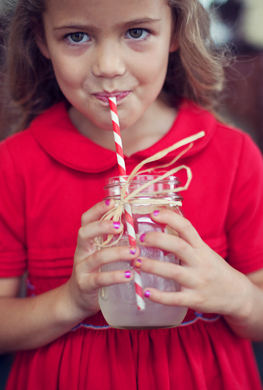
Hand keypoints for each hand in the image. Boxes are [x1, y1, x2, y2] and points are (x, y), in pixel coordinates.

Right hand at [65, 200, 138, 319]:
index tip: (113, 202)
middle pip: (84, 233)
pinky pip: (100, 279)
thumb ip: (114, 240)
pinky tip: (129, 275)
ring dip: (117, 253)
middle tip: (121, 226)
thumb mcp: (101, 252)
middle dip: (102, 226)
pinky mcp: (86, 285)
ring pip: (97, 257)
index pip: (87, 219)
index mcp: (87, 240)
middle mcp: (81, 251)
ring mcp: (82, 268)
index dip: (97, 209)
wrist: (77, 299)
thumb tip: (139, 223)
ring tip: (135, 252)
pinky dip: (115, 276)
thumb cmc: (96, 270)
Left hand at [138, 209, 250, 316]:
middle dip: (158, 240)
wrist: (237, 295)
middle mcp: (200, 263)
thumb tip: (160, 226)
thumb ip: (186, 242)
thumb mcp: (205, 252)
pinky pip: (175, 298)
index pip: (186, 228)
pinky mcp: (195, 300)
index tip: (153, 213)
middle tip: (141, 239)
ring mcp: (198, 282)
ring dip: (153, 266)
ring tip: (136, 262)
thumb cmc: (214, 269)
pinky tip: (145, 292)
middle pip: (179, 246)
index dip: (170, 218)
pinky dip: (160, 296)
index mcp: (201, 248)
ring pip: (174, 272)